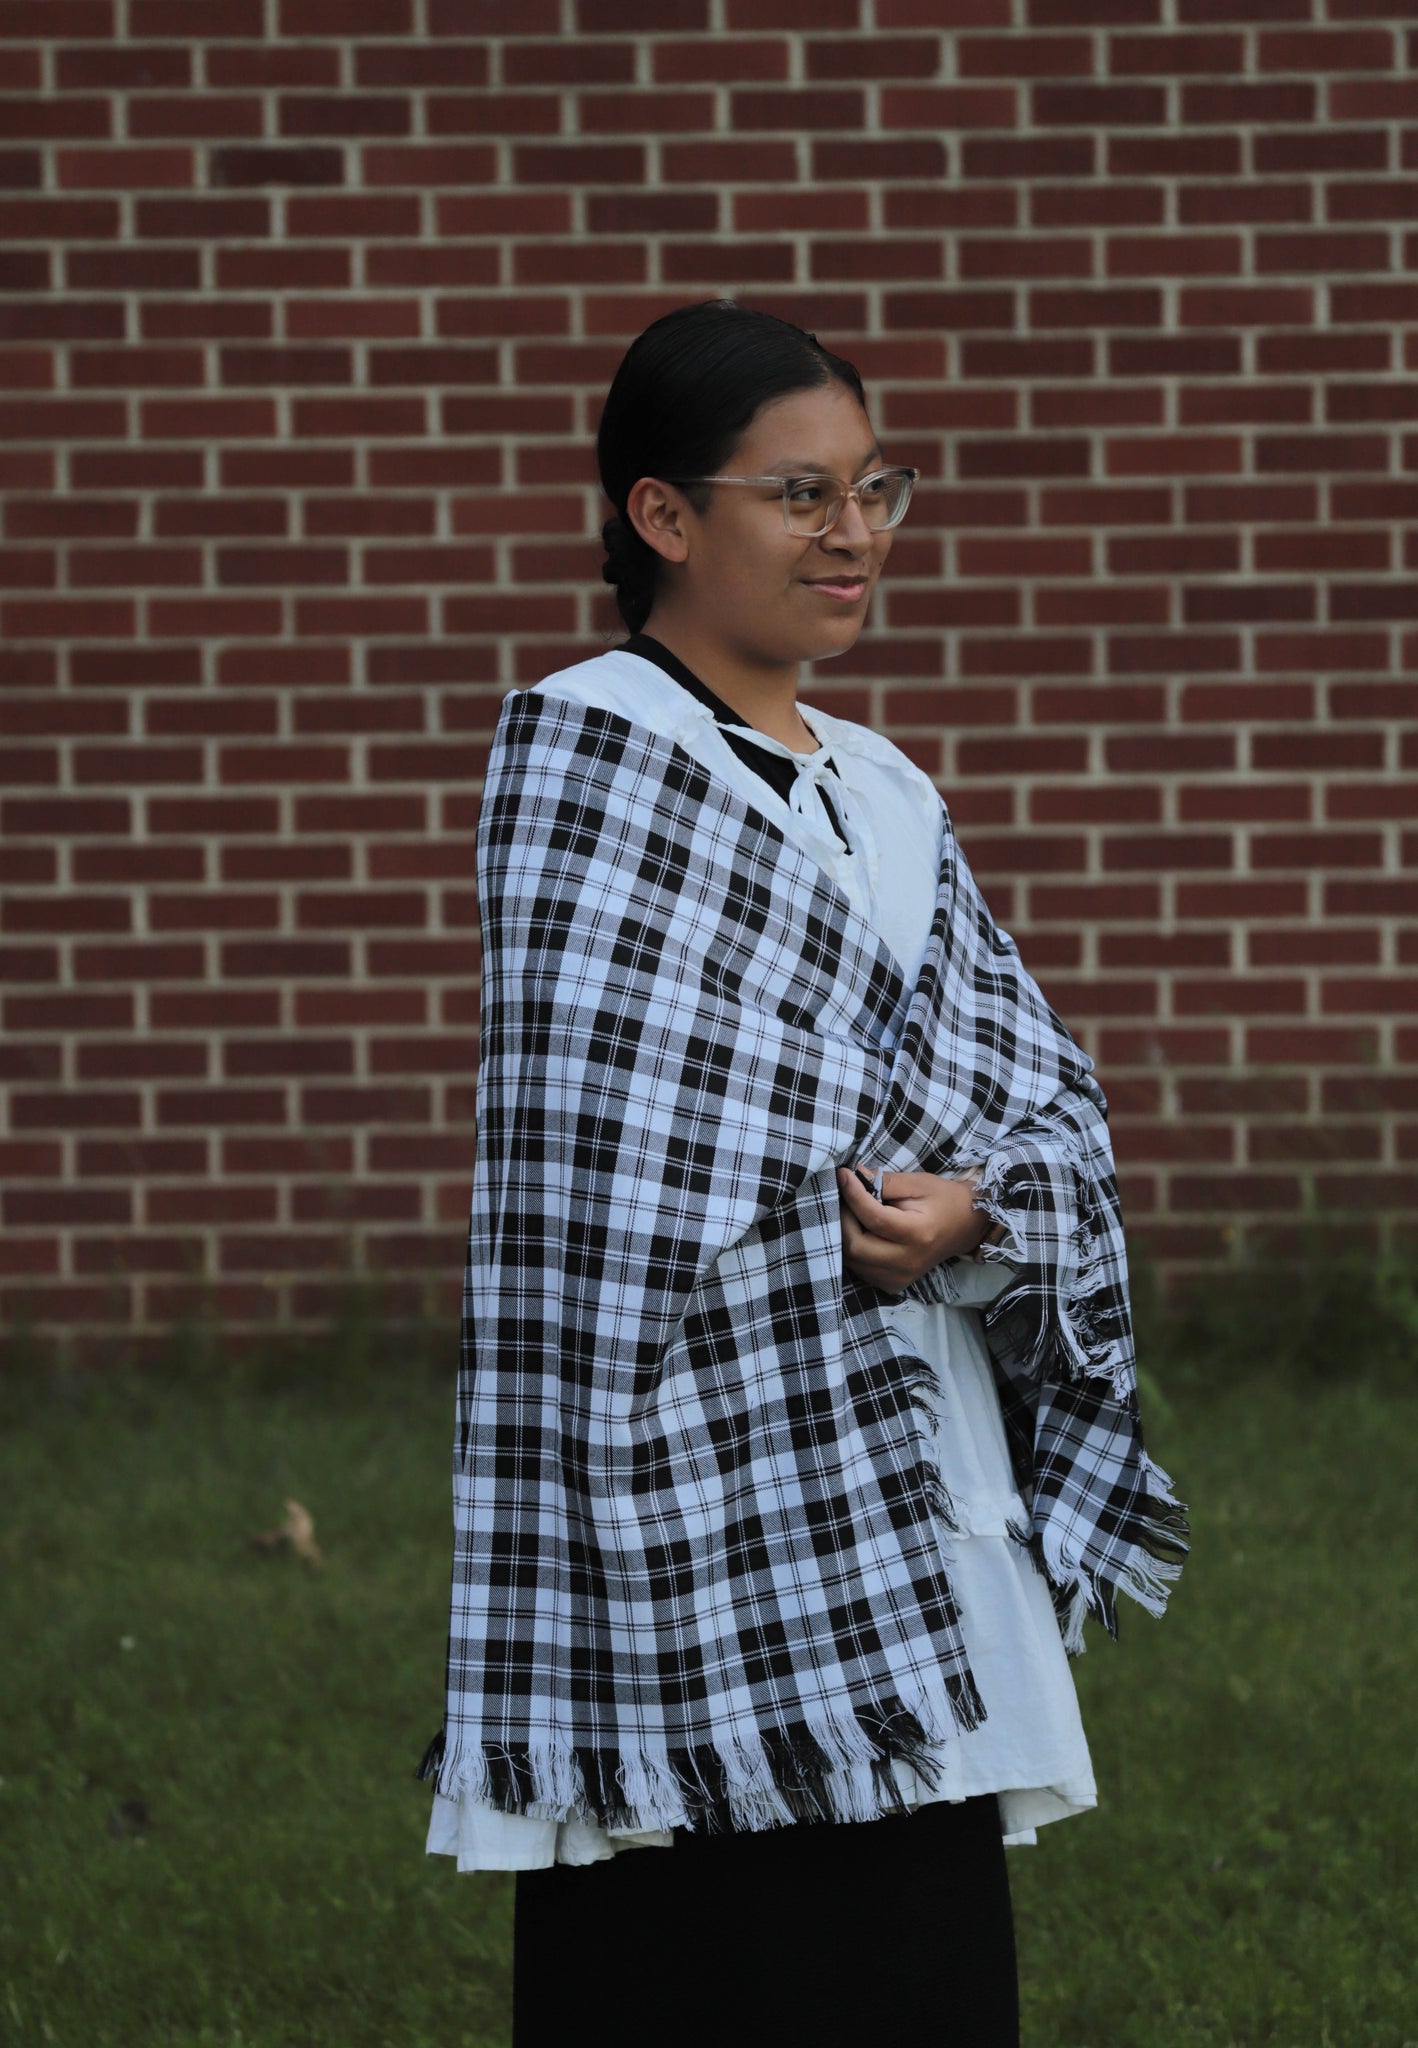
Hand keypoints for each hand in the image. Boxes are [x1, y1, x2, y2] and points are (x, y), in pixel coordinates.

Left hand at [836, 1163, 994, 1295]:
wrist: (966, 1227)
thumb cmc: (944, 1199)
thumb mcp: (918, 1183)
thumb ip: (884, 1180)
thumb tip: (853, 1174)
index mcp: (919, 1234)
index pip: (874, 1218)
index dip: (853, 1195)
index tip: (843, 1175)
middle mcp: (909, 1261)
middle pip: (857, 1246)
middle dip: (843, 1219)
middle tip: (844, 1198)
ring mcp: (901, 1277)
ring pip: (853, 1261)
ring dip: (845, 1235)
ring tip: (852, 1214)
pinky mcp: (894, 1284)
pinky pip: (861, 1270)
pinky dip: (854, 1251)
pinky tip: (862, 1232)